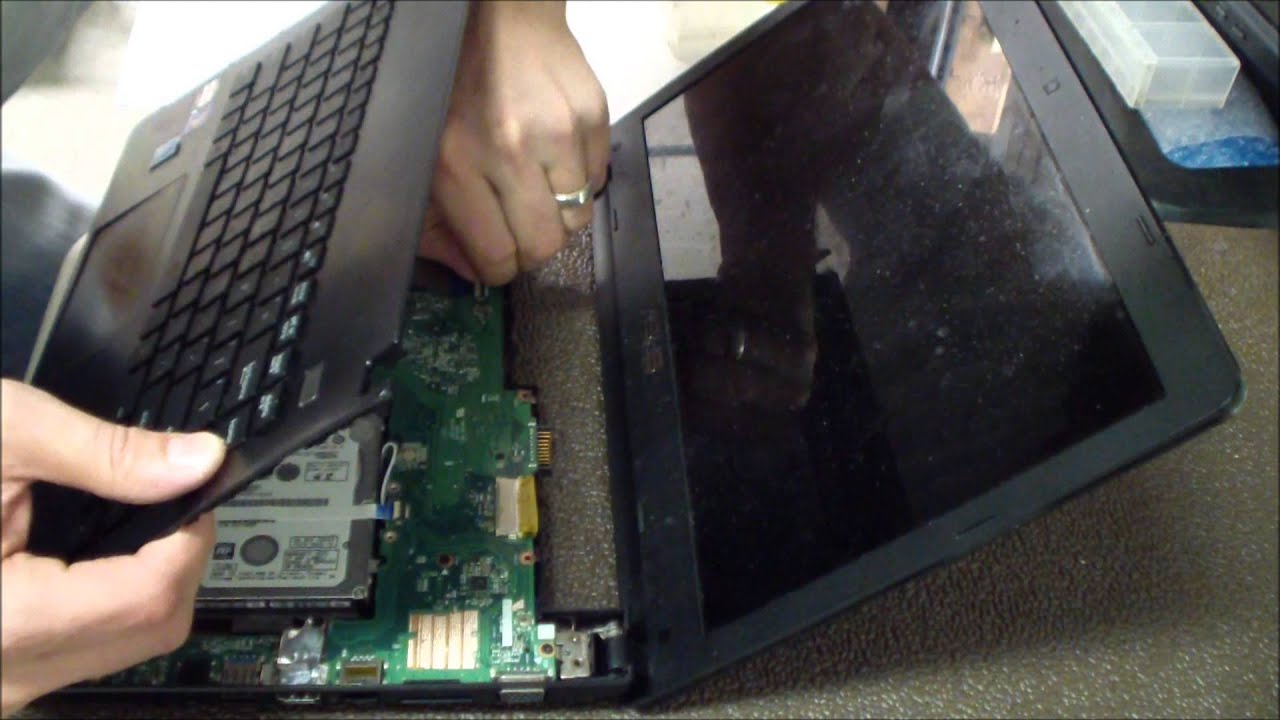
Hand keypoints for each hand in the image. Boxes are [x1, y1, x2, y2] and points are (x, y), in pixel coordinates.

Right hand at [0, 380, 223, 715]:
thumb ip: (105, 455)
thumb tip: (197, 461)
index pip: (148, 599)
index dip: (191, 539)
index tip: (196, 492)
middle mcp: (0, 675)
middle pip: (149, 631)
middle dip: (177, 561)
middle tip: (169, 498)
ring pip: (123, 648)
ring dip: (146, 584)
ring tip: (128, 520)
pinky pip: (80, 650)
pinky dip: (104, 601)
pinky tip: (87, 555)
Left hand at [419, 0, 608, 284]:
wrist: (503, 16)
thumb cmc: (457, 85)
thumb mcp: (425, 154)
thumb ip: (437, 221)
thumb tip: (470, 270)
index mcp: (457, 164)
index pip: (498, 257)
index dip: (500, 268)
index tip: (497, 258)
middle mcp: (510, 150)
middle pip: (545, 246)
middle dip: (533, 247)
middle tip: (520, 228)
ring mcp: (559, 133)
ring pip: (578, 219)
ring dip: (560, 213)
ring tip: (539, 185)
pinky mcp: (593, 117)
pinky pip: (598, 181)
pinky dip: (580, 181)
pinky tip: (556, 156)